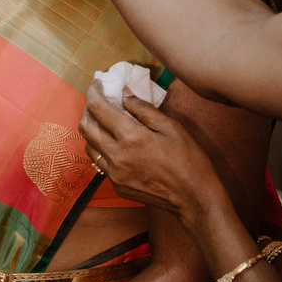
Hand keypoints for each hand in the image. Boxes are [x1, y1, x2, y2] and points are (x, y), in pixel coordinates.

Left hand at [79, 88, 211, 219]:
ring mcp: (114, 174)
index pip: (98, 108)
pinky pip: (101, 163)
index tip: (97, 83)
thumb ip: (144, 109)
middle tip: (98, 100)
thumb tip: (124, 93)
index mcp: (131, 138)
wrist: (195, 198)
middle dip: (88, 109)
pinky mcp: (117, 186)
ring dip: (92, 130)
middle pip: (86, 126)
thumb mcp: (172, 128)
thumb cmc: (189, 161)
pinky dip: (102, 149)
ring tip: (105, 121)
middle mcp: (117, 156)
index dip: (94, 91)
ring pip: (88, 145)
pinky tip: (116, 144)